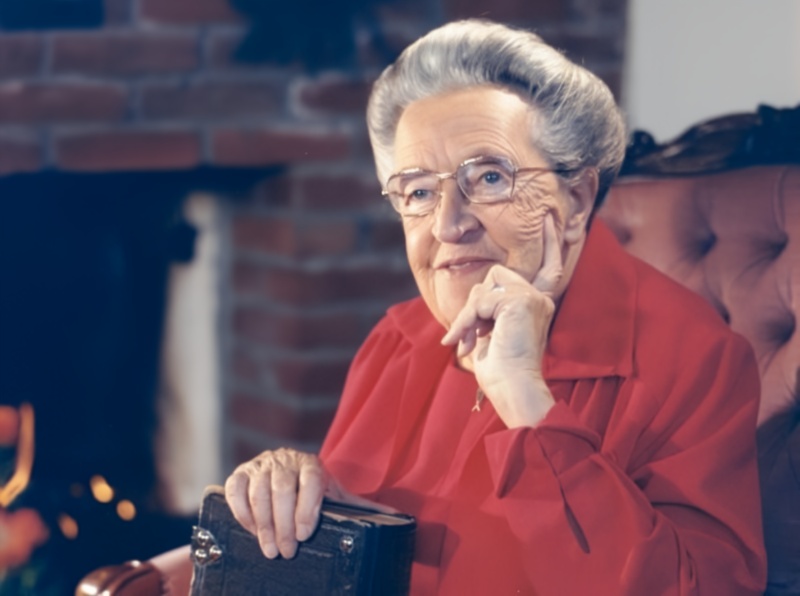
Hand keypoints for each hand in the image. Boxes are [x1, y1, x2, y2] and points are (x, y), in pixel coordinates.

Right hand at [225, 448, 392, 558]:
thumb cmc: (315, 491)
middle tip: (286, 551)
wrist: (287, 471)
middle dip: (283, 523)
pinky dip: (241, 510)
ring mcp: (261, 465)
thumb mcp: (337, 496)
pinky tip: (250, 530)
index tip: (304, 534)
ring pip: (258, 490)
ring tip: (270, 549)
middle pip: (282, 488)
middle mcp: (285, 460)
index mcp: (312, 463)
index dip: (307, 506)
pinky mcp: (241, 473)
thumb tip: (400, 517)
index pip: (310, 480)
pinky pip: (235, 489)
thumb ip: (362, 506)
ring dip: (262, 523)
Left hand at [441, 212, 561, 426]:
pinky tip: (468, 341)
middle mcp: (539, 298)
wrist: (512, 388)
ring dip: (468, 316)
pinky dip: (467, 321)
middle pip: (495, 275)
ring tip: (467, 342)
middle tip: (465, 336)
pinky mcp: (519, 301)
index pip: (548, 267)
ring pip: (483, 287)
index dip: (551, 243)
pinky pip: (480, 300)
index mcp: (537, 304)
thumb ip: (492, 308)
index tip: (552, 220)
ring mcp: (531, 297)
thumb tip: (479, 295)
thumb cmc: (501, 370)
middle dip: (474, 305)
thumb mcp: (494, 332)